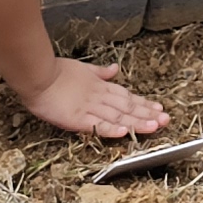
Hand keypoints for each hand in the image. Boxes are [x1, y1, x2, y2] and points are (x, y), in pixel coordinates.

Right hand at [16, 59, 169, 139]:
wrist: (35, 75)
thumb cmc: (55, 72)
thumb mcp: (82, 68)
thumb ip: (100, 72)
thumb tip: (115, 69)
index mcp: (99, 86)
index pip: (127, 97)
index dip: (144, 103)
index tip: (159, 108)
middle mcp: (98, 97)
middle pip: (127, 107)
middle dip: (148, 114)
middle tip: (166, 119)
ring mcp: (89, 108)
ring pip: (118, 116)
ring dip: (137, 122)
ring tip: (155, 127)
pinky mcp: (77, 118)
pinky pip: (97, 125)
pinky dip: (111, 129)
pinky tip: (125, 133)